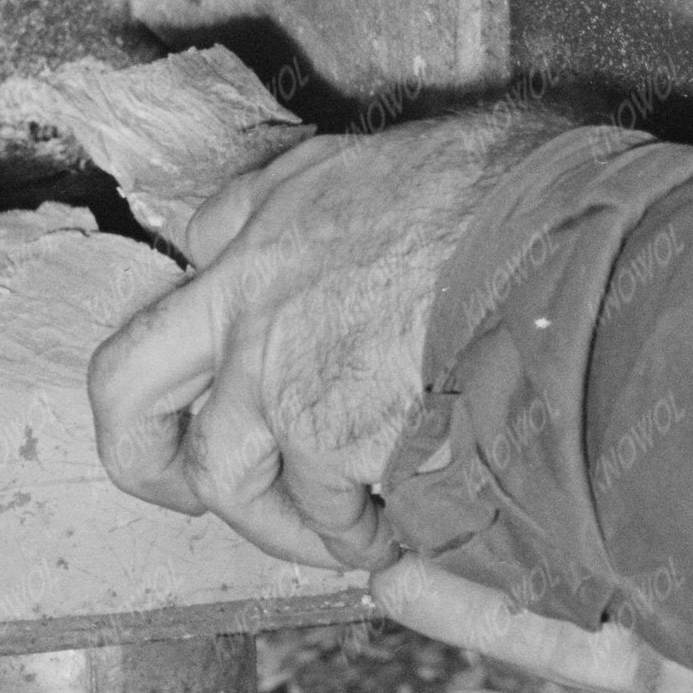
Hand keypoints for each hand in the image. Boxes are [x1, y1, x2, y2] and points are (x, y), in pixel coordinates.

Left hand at [85, 108, 562, 570]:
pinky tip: (399, 540)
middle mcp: (247, 289)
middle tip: (181, 487)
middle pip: (130, 382)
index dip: (223, 314)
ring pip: (223, 475)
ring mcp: (274, 369)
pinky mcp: (322, 436)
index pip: (202, 249)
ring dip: (275, 521)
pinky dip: (360, 539)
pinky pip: (324, 512)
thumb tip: (418, 213)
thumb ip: (382, 194)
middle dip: (141, 449)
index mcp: (276, 207)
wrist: (561, 249)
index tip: (253, 353)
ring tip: (337, 536)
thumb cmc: (529, 197)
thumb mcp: (429, 153)